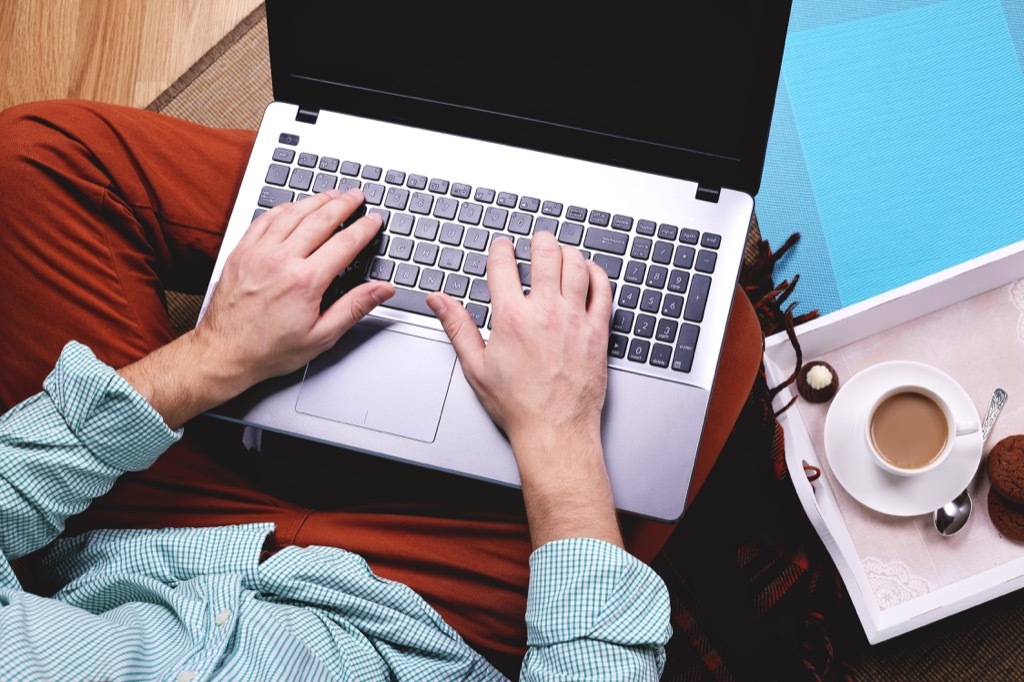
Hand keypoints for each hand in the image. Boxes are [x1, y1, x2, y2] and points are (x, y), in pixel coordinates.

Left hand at [118, 189, 393, 427]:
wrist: (223, 353)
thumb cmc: (269, 350)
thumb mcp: (322, 336)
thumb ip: (354, 307)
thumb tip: (382, 290)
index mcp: (305, 281)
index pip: (344, 243)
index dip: (363, 228)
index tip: (374, 220)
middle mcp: (281, 260)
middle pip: (320, 220)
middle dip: (342, 205)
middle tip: (356, 196)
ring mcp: (258, 253)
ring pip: (292, 214)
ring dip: (315, 201)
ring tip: (331, 195)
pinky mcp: (241, 252)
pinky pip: (265, 219)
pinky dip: (284, 208)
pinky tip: (293, 206)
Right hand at [427, 231, 620, 546]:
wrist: (555, 430)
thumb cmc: (517, 405)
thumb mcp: (475, 366)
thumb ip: (457, 326)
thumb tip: (438, 301)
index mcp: (511, 317)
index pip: (504, 264)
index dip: (501, 248)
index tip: (502, 247)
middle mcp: (545, 312)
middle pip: (546, 254)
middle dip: (539, 241)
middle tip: (536, 241)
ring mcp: (575, 319)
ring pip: (577, 265)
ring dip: (568, 252)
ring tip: (561, 252)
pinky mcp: (597, 331)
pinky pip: (603, 290)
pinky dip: (597, 274)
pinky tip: (590, 273)